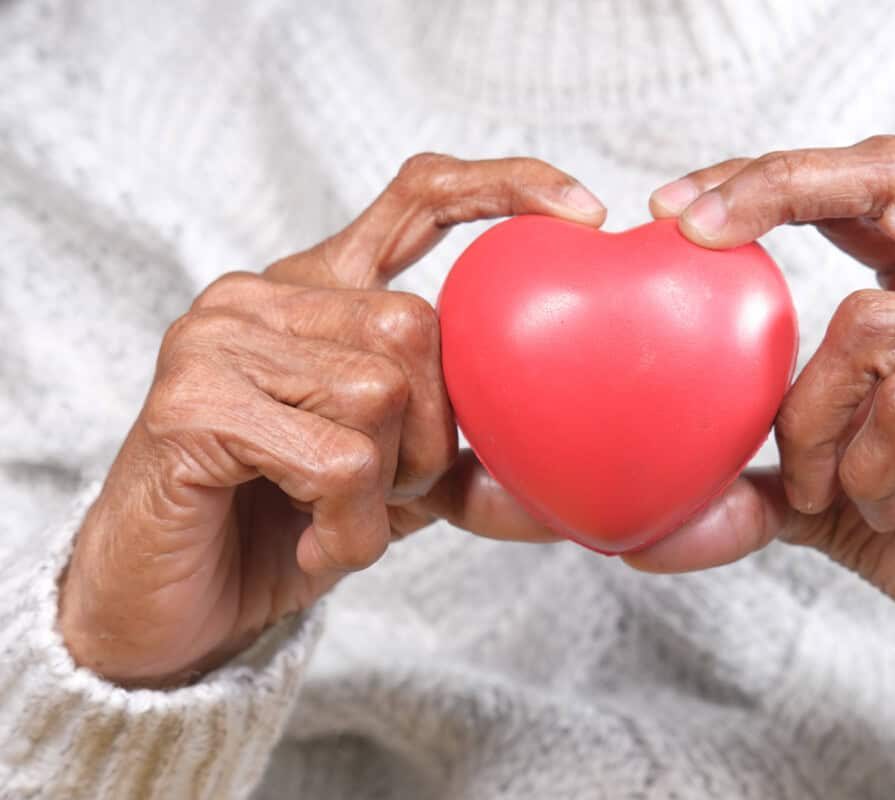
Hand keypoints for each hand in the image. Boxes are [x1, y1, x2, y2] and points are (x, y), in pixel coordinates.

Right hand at [59, 154, 604, 686]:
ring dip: (384, 491)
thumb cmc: (288, 528)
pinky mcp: (190, 402)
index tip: (583, 211)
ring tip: (332, 519)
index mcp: (319, 291)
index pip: (417, 198)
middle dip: (429, 436)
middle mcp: (262, 295)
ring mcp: (216, 339)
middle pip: (415, 326)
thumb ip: (459, 438)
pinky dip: (347, 529)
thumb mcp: (394, 475)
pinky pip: (336, 462)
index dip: (503, 187)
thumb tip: (563, 447)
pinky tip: (307, 543)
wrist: (175, 607)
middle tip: (383, 494)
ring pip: (377, 393)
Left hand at [634, 136, 894, 712]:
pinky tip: (883, 509)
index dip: (773, 176)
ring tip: (818, 489)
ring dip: (812, 420)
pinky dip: (868, 467)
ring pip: (873, 325)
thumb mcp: (830, 497)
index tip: (671, 211)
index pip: (869, 182)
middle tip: (691, 233)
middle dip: (779, 186)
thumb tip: (644, 523)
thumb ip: (758, 475)